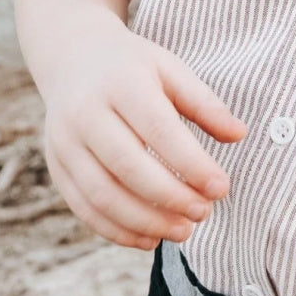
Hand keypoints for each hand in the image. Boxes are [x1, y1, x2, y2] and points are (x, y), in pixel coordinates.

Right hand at [37, 14, 247, 249]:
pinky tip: (149, 238)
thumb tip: (240, 135)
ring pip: (103, 194)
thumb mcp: (171, 70)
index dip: (192, 164)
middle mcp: (86, 113)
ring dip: (145, 222)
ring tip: (184, 231)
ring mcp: (64, 142)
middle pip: (129, 167)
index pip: (159, 130)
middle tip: (205, 213)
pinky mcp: (56, 166)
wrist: (73, 57)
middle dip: (171, 198)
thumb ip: (205, 103)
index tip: (222, 188)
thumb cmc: (133, 67)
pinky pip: (83, 208)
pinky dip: (117, 230)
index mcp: (121, 83)